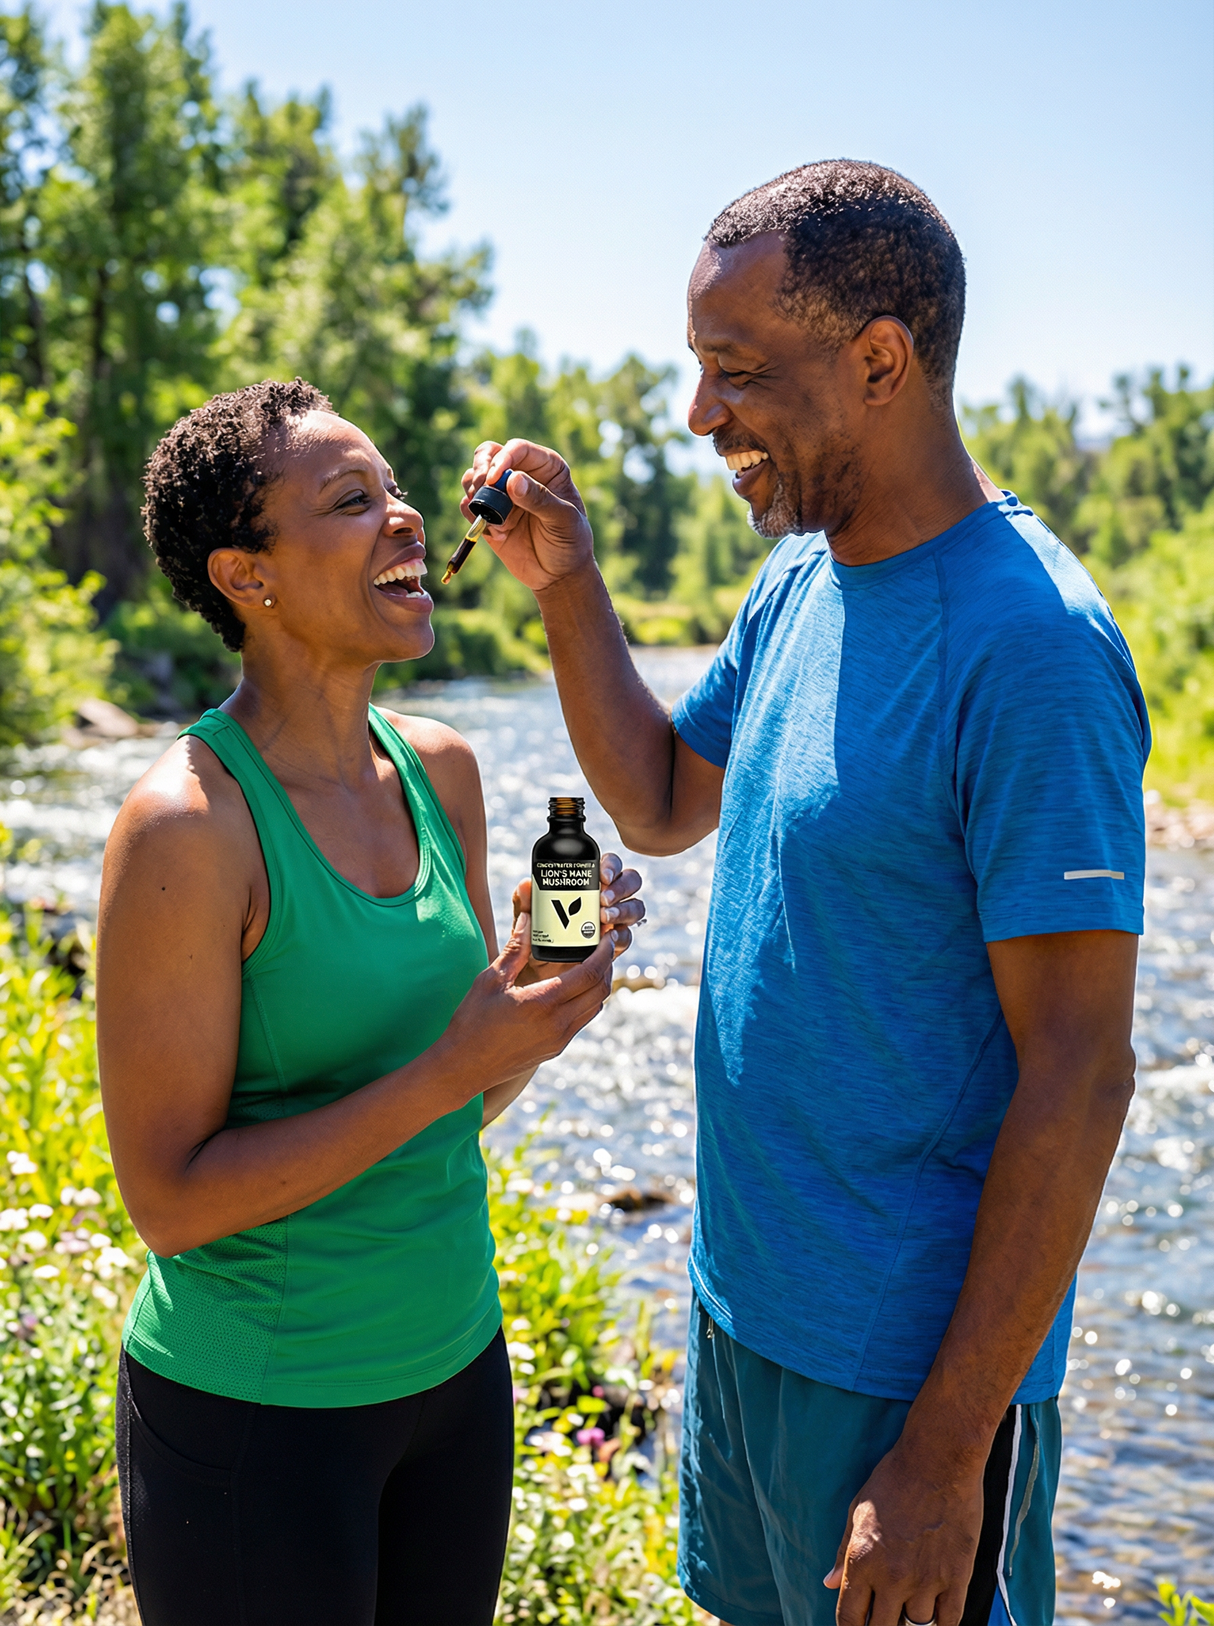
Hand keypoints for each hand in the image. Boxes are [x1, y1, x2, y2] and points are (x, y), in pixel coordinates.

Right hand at [439, 912, 616, 1094]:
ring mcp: (559, 1039)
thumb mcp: (491, 980)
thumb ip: (515, 950)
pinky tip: (574, 989)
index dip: (603, 953)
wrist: (464, 1067)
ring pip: (594, 1008)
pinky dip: (587, 1002)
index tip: (606, 937)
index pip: (590, 974)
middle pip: (600, 991)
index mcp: (544, 1002)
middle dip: (607, 966)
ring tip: (593, 965)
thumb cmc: (472, 1022)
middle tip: (603, 947)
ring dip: (599, 985)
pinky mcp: (555, 1049)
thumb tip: (528, 918)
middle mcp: (558, 1024)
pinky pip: (581, 1021)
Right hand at [461, 438, 594, 592]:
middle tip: (481, 488)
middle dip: (480, 468)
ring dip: (474, 492)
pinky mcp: (488, 514)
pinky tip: (494, 532)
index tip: (494, 478)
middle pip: (488, 454)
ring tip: (490, 515)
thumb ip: (540, 499)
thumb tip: (513, 479)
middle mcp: (521, 474)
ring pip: (473, 476)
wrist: (558, 575)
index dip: (503, 458)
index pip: (518, 449)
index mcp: (546, 467)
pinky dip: (472, 514)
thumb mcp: (563, 520)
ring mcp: (502, 494)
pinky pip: (467, 504)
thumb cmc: (570, 542)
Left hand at [510, 852, 643, 981]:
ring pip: (635, 907)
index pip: (609, 865)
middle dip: (622, 886)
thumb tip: (525, 885)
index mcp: (589, 884)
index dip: (611, 865)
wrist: (539, 972)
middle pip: (630, 881)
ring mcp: (614, 921)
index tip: (602, 875)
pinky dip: (620, 935)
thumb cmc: (535, 938)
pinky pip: (626, 936)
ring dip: (624, 910)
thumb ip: (524, 904)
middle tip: (603, 898)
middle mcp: (608, 899)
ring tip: (604, 918)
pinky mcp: (615, 944)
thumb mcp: (527, 920)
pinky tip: (608, 937)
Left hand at [825, 1440, 983, 1625]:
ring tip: (906, 1610)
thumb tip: (830, 1582)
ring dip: (909, 1623)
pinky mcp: (956, 1577)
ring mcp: (926, 1580)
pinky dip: (940, 1624)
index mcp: (863, 1560)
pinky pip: (948, 1621)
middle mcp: (892, 1577)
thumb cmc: (894, 1479)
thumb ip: (844, 1551)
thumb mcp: (858, 1510)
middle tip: (883, 1617)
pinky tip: (934, 1617)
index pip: (850, 1618)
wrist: (938, 1461)